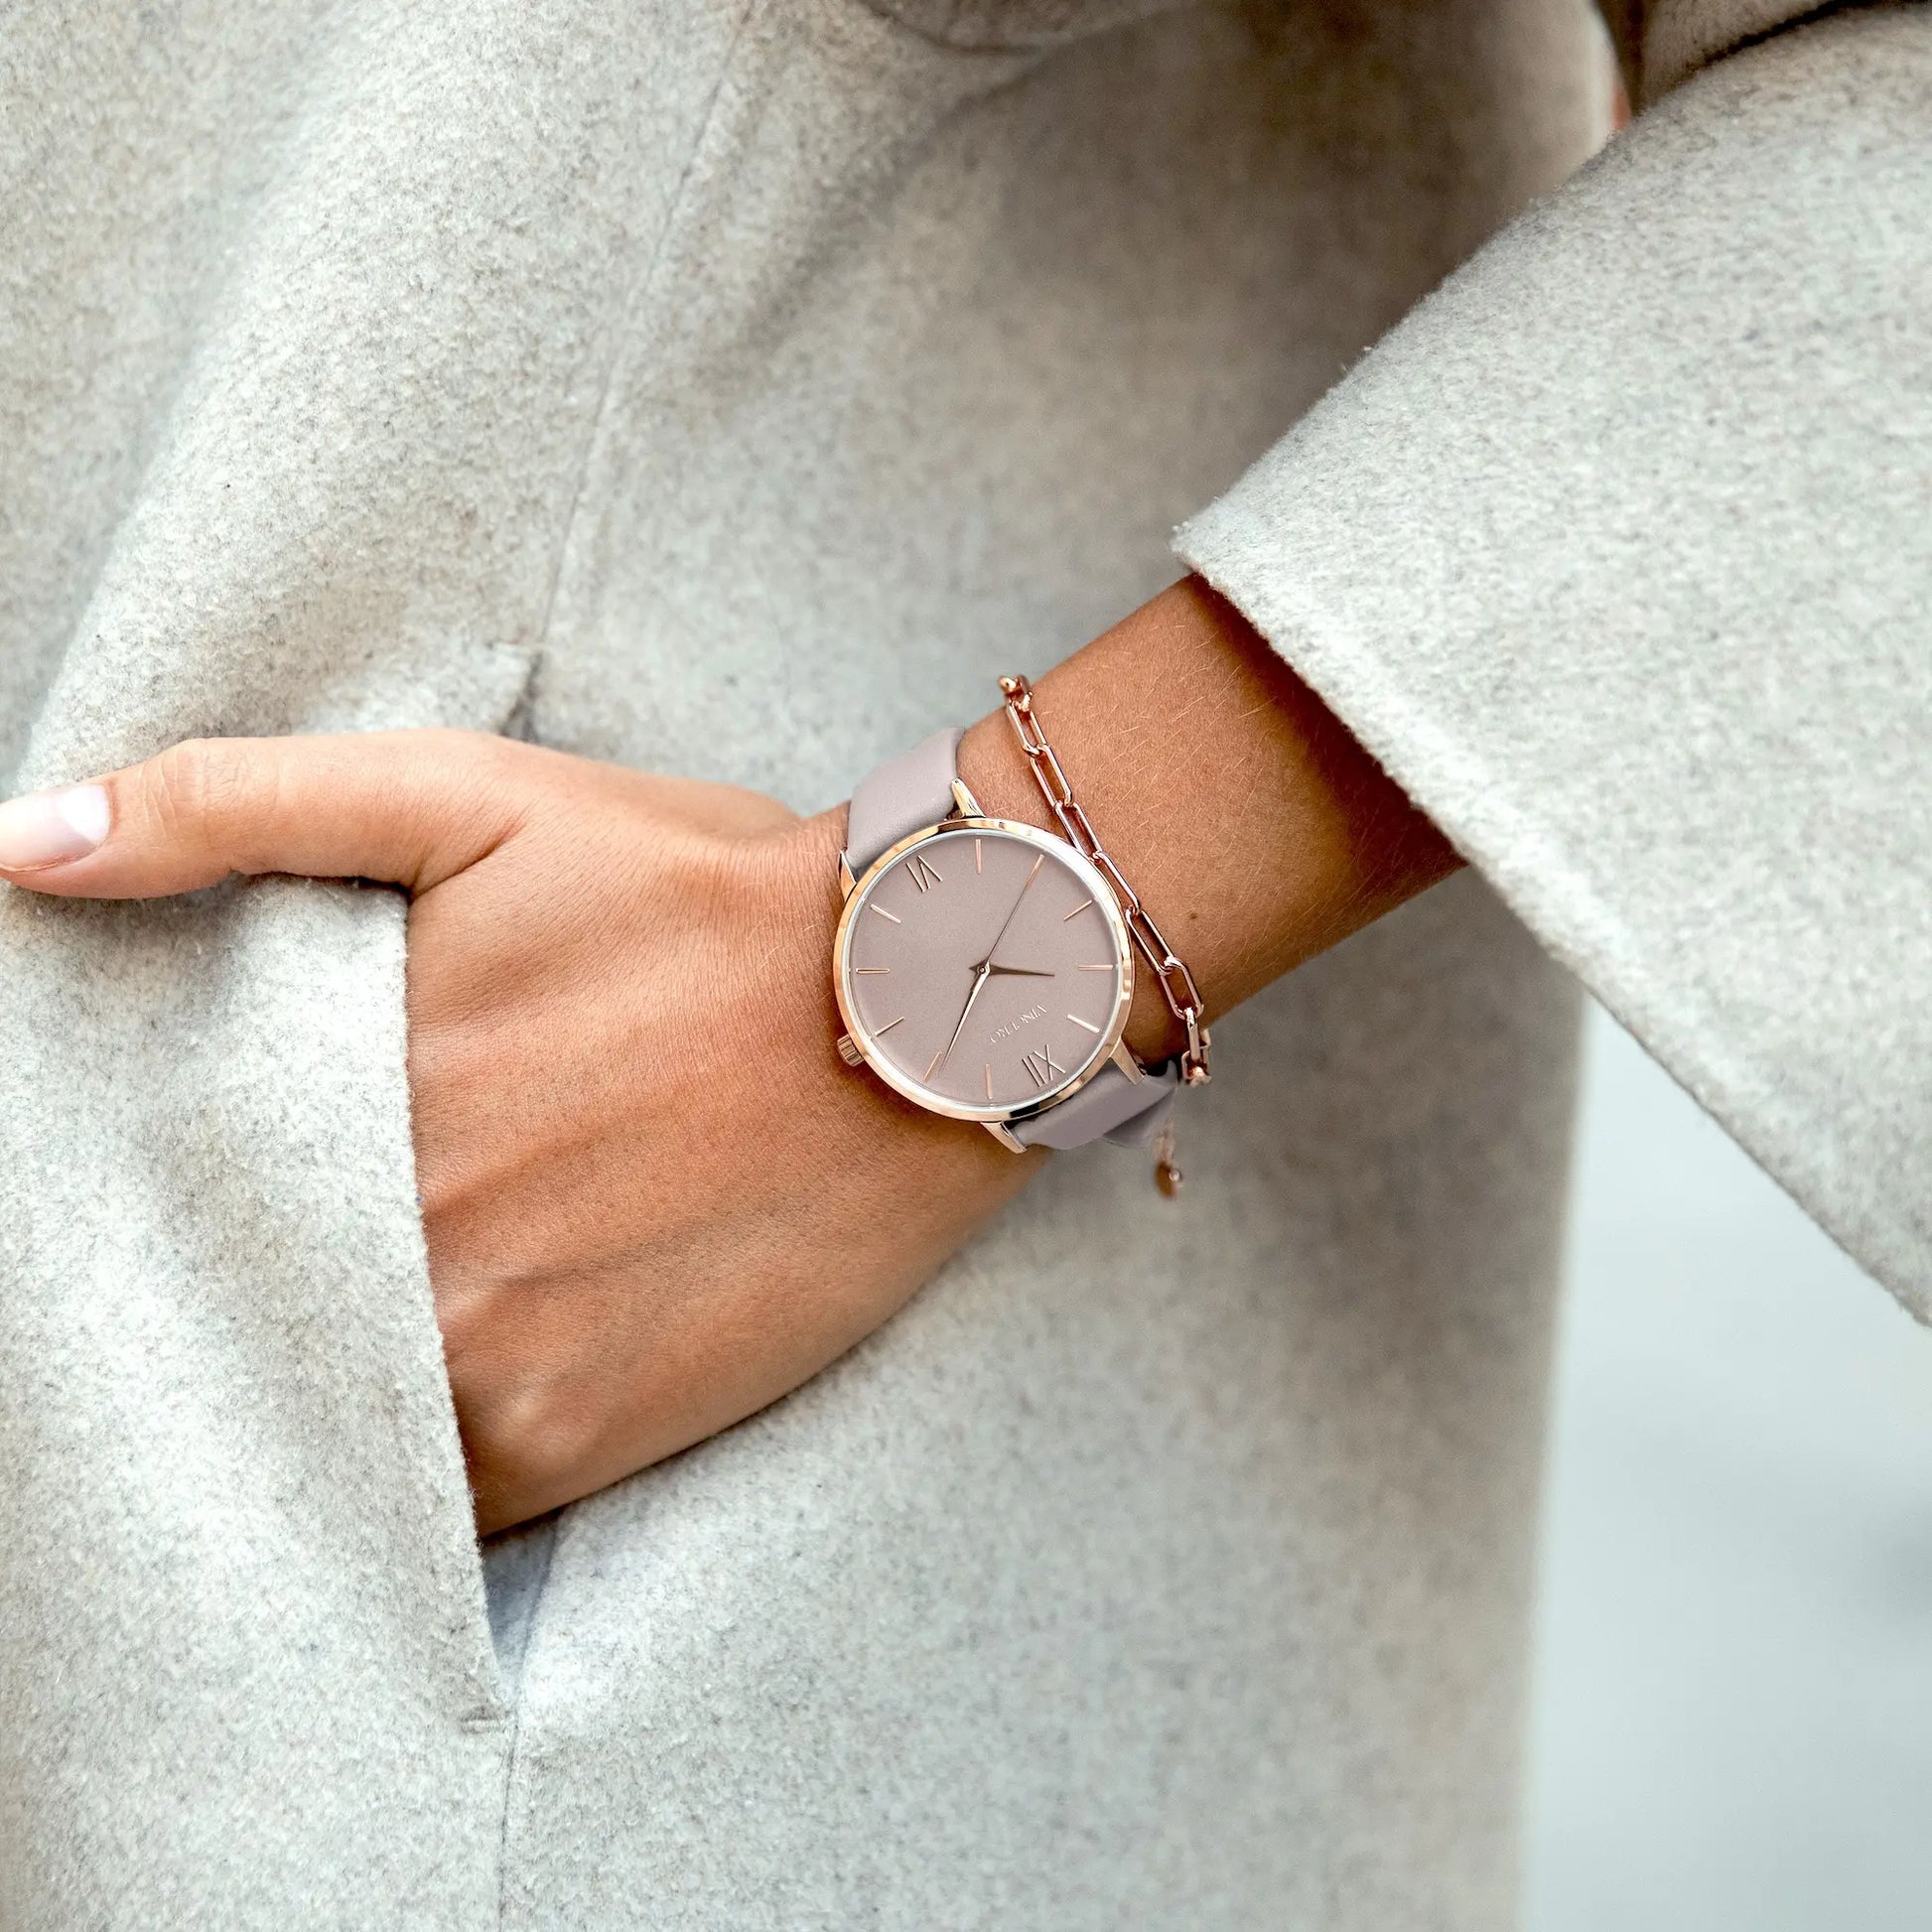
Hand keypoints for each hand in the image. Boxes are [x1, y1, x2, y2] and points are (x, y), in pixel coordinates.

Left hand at [0, 731, 1038, 1530]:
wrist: (920, 1007)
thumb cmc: (702, 894)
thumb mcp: (476, 799)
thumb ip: (242, 804)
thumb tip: (21, 844)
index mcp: (350, 1089)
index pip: (175, 1183)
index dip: (172, 1194)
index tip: (214, 1184)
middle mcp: (397, 1243)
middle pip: (239, 1304)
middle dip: (249, 1281)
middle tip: (345, 1231)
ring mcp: (485, 1360)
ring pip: (320, 1415)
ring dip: (323, 1383)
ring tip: (414, 1302)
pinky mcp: (575, 1439)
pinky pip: (435, 1498)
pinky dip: (416, 1467)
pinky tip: (469, 1380)